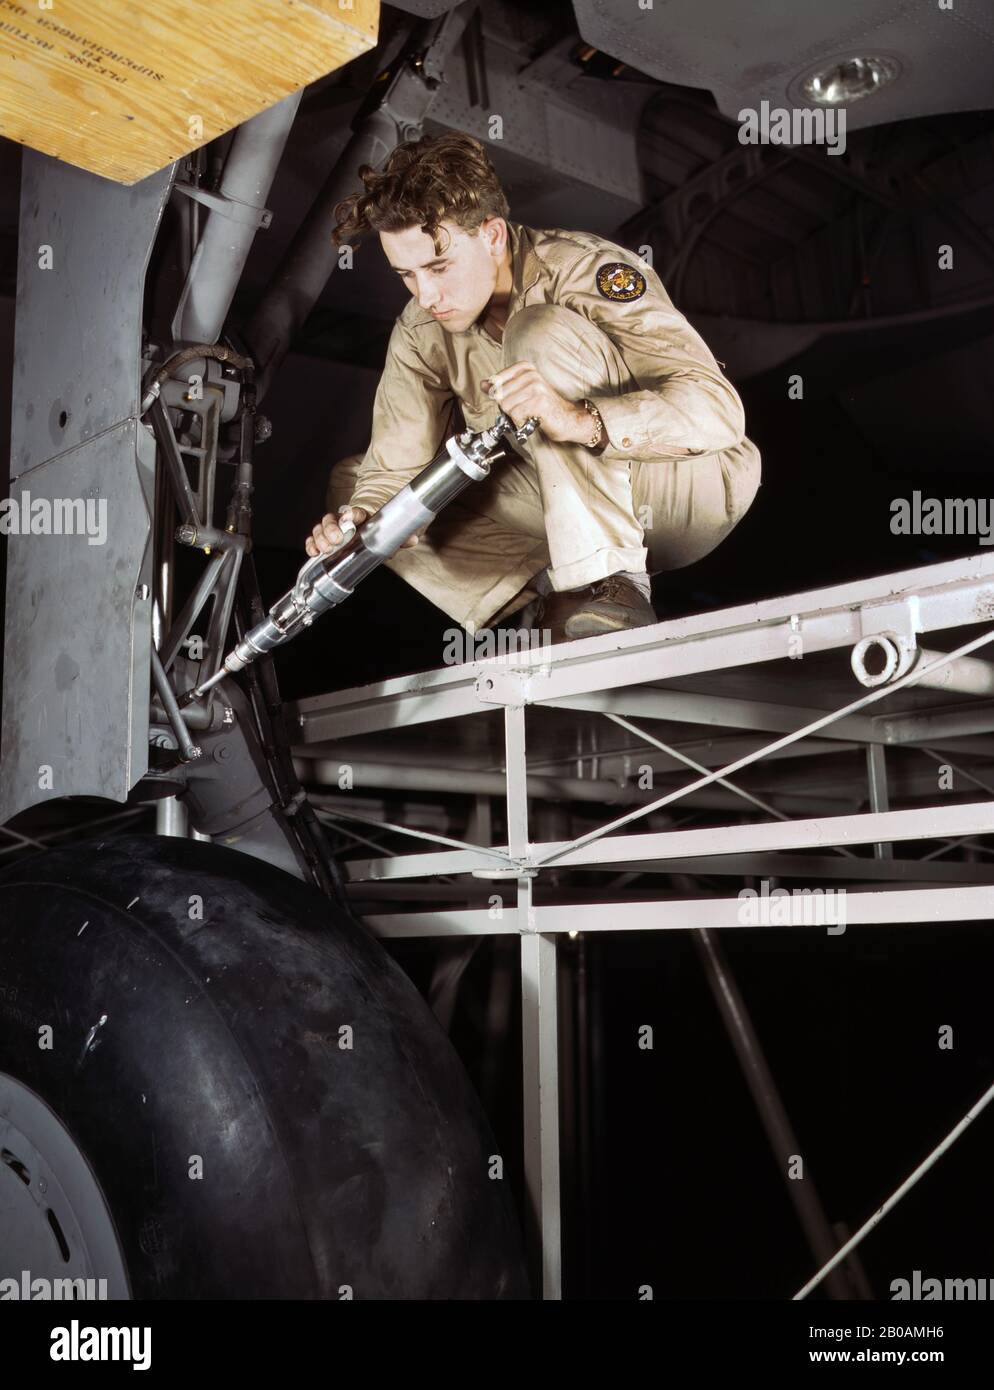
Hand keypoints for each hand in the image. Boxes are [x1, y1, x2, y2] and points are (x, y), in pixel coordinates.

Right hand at [304, 506, 422, 557]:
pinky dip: (312, 545)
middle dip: (331, 529)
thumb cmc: (383, 529)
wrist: (376, 526)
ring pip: (321, 528)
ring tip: (325, 549)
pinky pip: (315, 540)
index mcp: (362, 516)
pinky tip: (313, 552)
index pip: (355, 512)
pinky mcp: (327, 540)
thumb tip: (411, 540)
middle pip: (332, 519)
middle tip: (336, 540)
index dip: (352, 514)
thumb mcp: (395, 531)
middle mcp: (346, 521)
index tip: (350, 518)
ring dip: (320, 538)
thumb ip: (403, 535)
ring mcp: (335, 530)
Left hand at [481, 363, 590, 443]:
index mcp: (525, 368)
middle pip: (499, 395)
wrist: (567, 419)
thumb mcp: (521, 392)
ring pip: (506, 406)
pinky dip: (521, 422)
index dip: (500, 396)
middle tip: (524, 410)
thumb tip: (483, 384)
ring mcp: (536, 387)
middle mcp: (531, 374)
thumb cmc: (544, 407)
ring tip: (528, 414)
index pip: (496, 382)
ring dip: (515, 416)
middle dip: (508, 408)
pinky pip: (516, 415)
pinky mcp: (539, 401)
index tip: (514, 400)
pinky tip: (532, 419)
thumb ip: (501, 387)